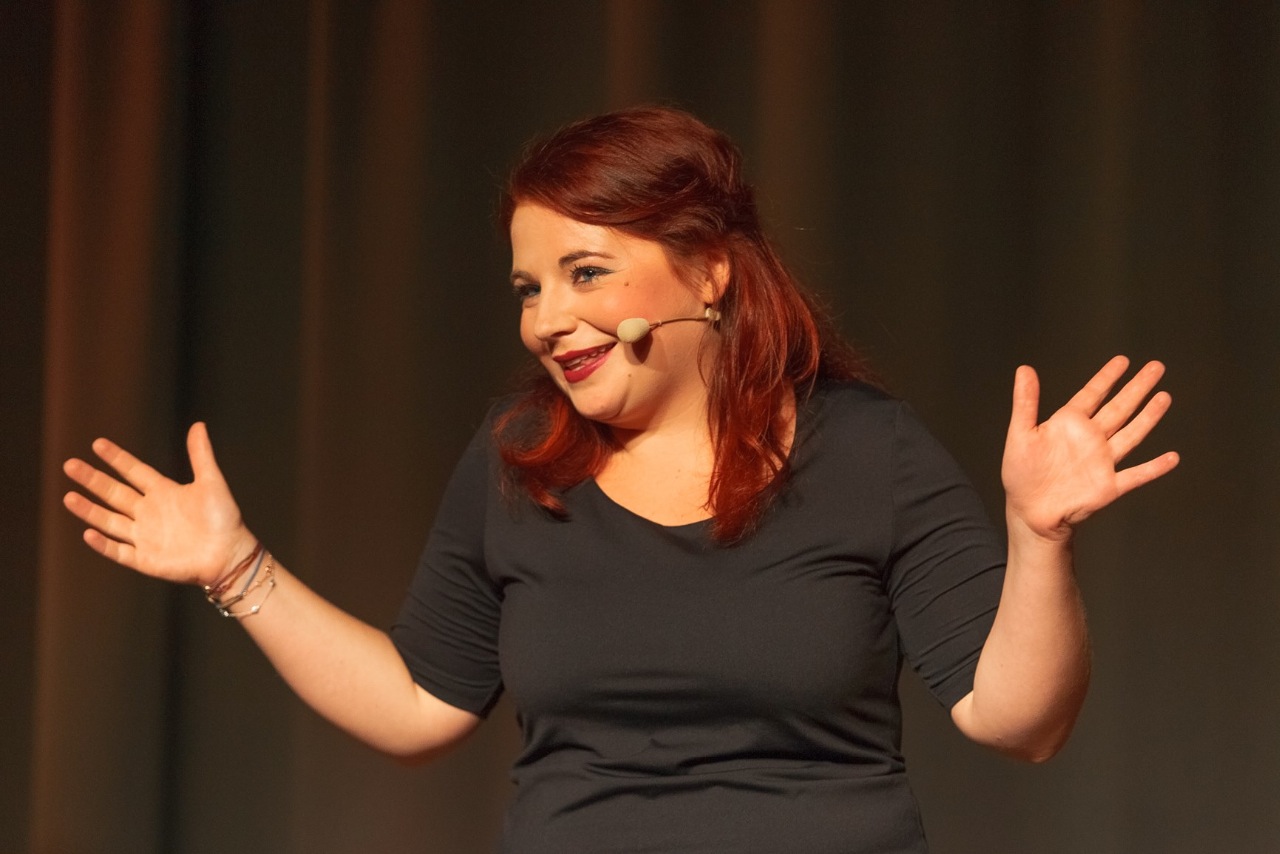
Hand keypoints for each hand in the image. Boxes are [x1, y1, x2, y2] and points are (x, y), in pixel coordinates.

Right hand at [63, 422, 256, 586]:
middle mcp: (149, 512)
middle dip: (92, 480)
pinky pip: (118, 551)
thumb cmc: (224, 519)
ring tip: (69, 497)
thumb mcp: (212, 482)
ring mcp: (145, 536)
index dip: (117, 459)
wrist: (231, 554)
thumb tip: (198, 424)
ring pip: (109, 521)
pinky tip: (88, 532)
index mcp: (163, 492)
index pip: (134, 472)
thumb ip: (201, 455)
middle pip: (114, 493)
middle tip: (70, 465)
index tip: (97, 444)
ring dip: (90, 510)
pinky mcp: (145, 559)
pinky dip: (103, 544)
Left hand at [1002, 356, 1179, 541]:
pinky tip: (1172, 458)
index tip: (1123, 360)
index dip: (1107, 377)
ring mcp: (1102, 462)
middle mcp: (1090, 439)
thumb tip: (1024, 369)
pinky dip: (1153, 468)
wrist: (1029, 512)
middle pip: (1119, 408)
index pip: (1092, 395)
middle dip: (1137, 388)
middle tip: (1156, 366)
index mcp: (1069, 424)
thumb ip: (1025, 402)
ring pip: (1131, 434)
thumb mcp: (1020, 434)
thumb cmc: (1021, 474)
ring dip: (1148, 417)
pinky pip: (1136, 475)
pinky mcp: (1108, 486)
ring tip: (1165, 397)